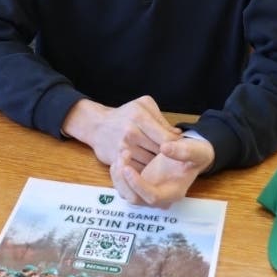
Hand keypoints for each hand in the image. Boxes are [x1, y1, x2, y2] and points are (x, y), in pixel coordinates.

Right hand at [61, 96, 181, 168]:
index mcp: (139, 116)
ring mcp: (123, 148)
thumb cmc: (123, 115)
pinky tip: (148, 166)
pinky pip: (138, 170)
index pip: (166, 138)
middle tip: (173, 156)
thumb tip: (178, 135)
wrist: (97, 126)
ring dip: (157, 165)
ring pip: (150, 164)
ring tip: (160, 161)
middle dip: (168, 156)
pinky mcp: (118, 161)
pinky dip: (145, 170)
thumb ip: (161, 119)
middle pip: (160, 152)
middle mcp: (131, 132)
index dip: (176, 145)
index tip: (179, 147)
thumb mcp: (143, 106)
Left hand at [111, 136, 214, 208]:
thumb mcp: (196, 150)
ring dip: (118, 175)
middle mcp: (159, 197)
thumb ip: (184, 150)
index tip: (128, 168)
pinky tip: (121, 156)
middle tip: (123, 155)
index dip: (139, 185)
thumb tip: (165, 148)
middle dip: (124, 179)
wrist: (190, 153)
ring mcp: (147, 191)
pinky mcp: (139, 184)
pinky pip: (122, 185)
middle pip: (134, 199)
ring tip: (122, 153)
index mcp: (174, 192)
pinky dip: (117, 173)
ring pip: (125, 193)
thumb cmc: (195, 154)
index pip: (153, 198)